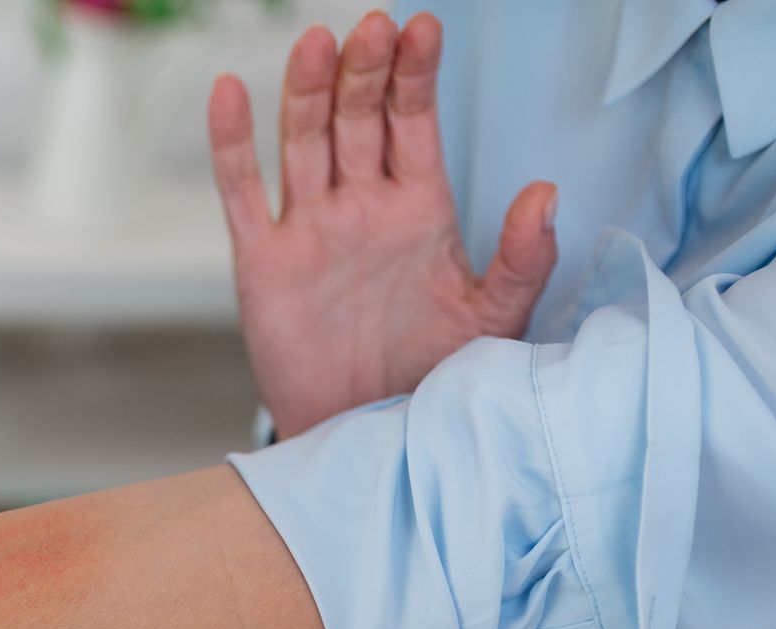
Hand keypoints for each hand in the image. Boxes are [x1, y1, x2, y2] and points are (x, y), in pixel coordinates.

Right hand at [208, 11, 556, 438]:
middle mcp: (361, 207)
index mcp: (419, 210)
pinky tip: (229, 93)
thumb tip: (546, 193)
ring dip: (308, 91)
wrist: (366, 439)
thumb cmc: (431, 382)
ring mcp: (309, 229)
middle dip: (366, 72)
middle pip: (358, 118)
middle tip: (374, 26)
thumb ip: (522, 261)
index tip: (423, 28)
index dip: (416, 77)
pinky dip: (231, 144)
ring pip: (304, 141)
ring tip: (318, 42)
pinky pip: (242, 193)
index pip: (415, 124)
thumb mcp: (492, 323)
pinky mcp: (262, 262)